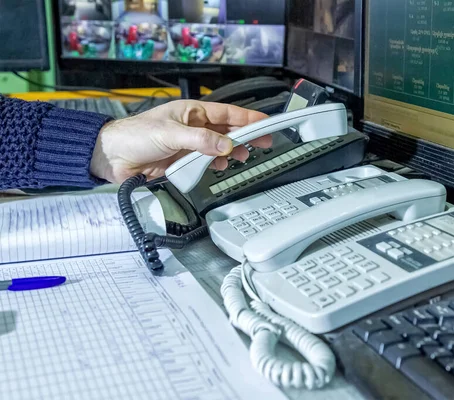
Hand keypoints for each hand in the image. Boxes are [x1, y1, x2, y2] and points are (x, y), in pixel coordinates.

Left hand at [90, 100, 271, 182]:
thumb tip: (225, 146)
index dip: (248, 118)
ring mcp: (189, 145)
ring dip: (231, 152)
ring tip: (242, 157)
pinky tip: (219, 166)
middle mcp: (193, 127)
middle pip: (227, 131)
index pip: (227, 114)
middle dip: (246, 137)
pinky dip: (215, 164)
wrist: (113, 157)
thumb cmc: (134, 135)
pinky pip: (206, 162)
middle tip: (264, 143)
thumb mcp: (171, 134)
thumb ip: (200, 141)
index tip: (266, 123)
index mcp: (191, 112)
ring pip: (219, 147)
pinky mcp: (183, 161)